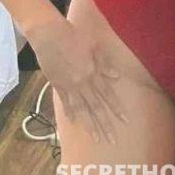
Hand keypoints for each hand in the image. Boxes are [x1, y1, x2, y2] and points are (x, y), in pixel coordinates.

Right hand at [26, 17, 129, 143]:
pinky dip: (70, 112)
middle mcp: (82, 82)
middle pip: (96, 106)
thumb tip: (115, 76)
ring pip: (82, 109)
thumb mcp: (93, 45)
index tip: (125, 121)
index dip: (117, 108)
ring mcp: (69, 85)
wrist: (49, 34)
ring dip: (90, 124)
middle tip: (112, 140)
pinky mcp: (57, 84)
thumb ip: (103, 63)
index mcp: (93, 72)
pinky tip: (74, 122)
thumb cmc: (73, 34)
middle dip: (106, 124)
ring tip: (96, 138)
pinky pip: (65, 102)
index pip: (108, 94)